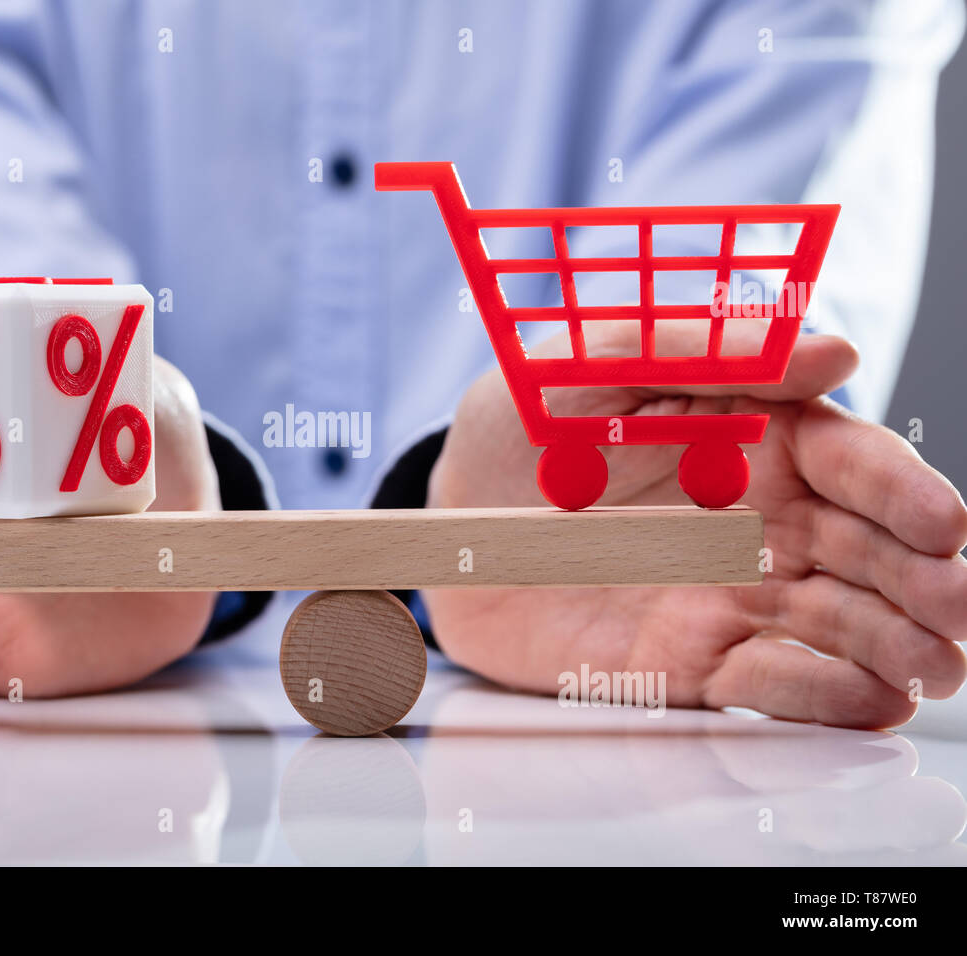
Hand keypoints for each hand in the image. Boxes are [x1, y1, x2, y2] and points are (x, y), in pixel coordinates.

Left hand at [425, 319, 966, 728]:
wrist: (446, 517)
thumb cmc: (519, 420)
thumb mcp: (585, 362)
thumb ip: (696, 349)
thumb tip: (834, 351)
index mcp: (749, 434)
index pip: (847, 460)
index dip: (899, 490)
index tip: (940, 522)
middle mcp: (758, 519)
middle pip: (864, 549)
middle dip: (922, 578)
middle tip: (957, 606)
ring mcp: (728, 594)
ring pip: (835, 623)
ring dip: (894, 645)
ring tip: (935, 667)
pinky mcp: (688, 661)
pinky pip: (765, 682)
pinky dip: (820, 696)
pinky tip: (871, 703)